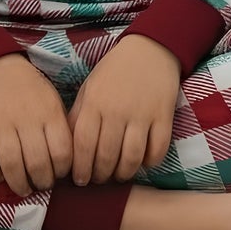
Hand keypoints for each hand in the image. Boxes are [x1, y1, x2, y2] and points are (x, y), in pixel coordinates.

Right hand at [0, 53, 73, 197]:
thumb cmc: (30, 89)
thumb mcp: (52, 101)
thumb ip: (59, 129)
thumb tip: (66, 164)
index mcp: (49, 112)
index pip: (62, 153)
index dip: (62, 172)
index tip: (58, 175)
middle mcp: (27, 117)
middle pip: (37, 164)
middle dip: (41, 183)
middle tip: (40, 185)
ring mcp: (1, 120)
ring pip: (11, 164)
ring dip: (18, 184)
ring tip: (22, 188)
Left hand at [67, 34, 180, 186]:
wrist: (150, 49)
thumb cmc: (114, 72)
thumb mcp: (89, 88)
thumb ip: (78, 116)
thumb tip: (67, 149)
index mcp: (94, 102)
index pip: (83, 146)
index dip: (80, 169)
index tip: (80, 181)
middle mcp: (117, 110)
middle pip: (106, 157)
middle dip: (101, 176)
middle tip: (100, 180)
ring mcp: (142, 114)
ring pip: (131, 159)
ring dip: (124, 173)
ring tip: (119, 175)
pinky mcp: (163, 116)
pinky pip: (157, 151)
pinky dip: (149, 163)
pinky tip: (142, 162)